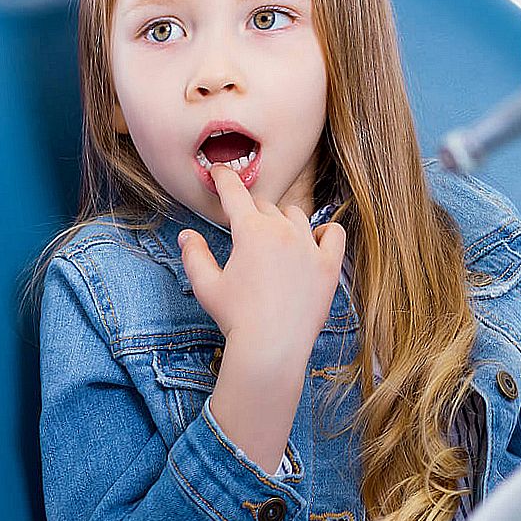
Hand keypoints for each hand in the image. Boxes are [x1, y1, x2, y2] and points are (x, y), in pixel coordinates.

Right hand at [177, 166, 346, 473]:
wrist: (271, 348)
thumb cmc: (235, 318)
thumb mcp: (206, 285)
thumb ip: (194, 255)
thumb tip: (186, 234)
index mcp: (250, 230)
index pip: (234, 193)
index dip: (224, 178)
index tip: (219, 172)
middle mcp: (283, 230)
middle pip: (265, 206)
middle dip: (251, 211)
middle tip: (244, 227)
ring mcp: (310, 246)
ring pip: (296, 216)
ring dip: (282, 221)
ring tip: (274, 240)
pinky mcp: (329, 265)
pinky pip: (333, 234)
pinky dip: (323, 233)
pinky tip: (314, 241)